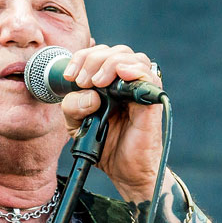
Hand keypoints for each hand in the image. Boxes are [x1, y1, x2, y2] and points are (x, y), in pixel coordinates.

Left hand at [58, 44, 164, 201]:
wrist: (123, 171)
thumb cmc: (104, 144)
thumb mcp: (76, 123)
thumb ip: (72, 105)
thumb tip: (89, 92)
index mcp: (109, 82)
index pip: (100, 53)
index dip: (83, 57)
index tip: (70, 76)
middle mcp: (126, 82)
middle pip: (115, 51)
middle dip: (93, 59)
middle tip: (83, 81)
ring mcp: (140, 90)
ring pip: (132, 57)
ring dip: (110, 63)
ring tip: (96, 81)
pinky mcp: (151, 101)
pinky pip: (148, 75)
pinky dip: (133, 69)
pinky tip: (120, 74)